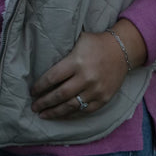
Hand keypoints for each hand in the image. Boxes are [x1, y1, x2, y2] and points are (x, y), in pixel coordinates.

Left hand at [30, 22, 145, 119]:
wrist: (122, 50)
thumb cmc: (96, 43)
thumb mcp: (79, 40)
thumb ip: (64, 52)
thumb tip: (44, 61)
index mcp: (77, 61)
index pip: (53, 77)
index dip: (40, 86)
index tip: (32, 91)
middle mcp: (86, 77)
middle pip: (60, 95)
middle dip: (44, 102)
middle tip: (34, 106)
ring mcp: (96, 90)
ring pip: (71, 106)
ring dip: (55, 112)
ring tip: (43, 115)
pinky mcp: (104, 98)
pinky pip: (84, 110)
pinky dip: (71, 114)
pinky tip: (62, 115)